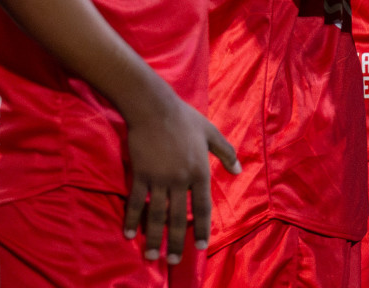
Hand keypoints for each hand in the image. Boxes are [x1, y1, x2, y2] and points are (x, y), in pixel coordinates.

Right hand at [122, 90, 239, 264]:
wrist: (154, 107)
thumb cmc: (184, 119)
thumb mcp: (211, 133)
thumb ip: (226, 153)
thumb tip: (238, 171)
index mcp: (200, 170)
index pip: (203, 206)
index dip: (203, 228)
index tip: (202, 247)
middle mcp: (180, 179)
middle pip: (180, 217)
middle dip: (177, 241)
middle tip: (173, 261)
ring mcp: (159, 178)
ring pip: (157, 215)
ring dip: (155, 237)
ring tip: (152, 256)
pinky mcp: (140, 175)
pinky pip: (136, 202)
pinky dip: (132, 219)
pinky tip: (129, 235)